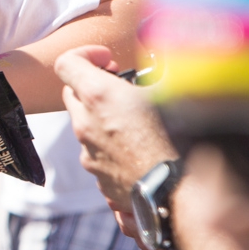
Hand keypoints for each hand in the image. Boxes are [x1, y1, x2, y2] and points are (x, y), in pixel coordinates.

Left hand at [55, 45, 176, 247]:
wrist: (182, 195)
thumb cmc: (181, 138)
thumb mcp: (175, 90)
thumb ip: (162, 69)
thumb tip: (167, 58)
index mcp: (98, 95)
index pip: (66, 63)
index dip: (85, 54)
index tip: (108, 60)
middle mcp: (85, 124)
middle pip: (71, 93)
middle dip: (92, 86)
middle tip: (121, 88)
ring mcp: (88, 153)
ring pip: (85, 125)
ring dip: (102, 117)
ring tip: (136, 121)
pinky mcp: (98, 178)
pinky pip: (97, 153)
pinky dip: (110, 145)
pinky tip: (139, 148)